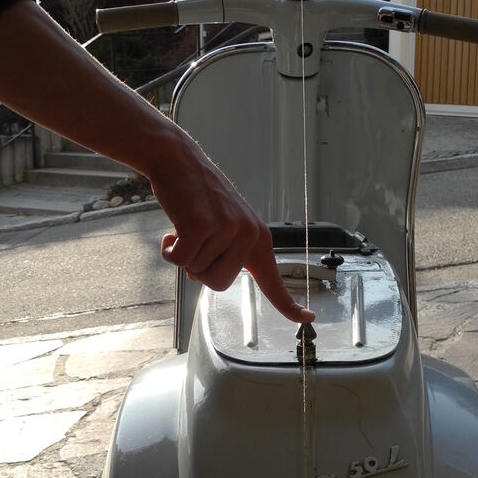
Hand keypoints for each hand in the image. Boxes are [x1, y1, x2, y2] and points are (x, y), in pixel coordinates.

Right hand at [150, 133, 313, 324]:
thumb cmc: (198, 198)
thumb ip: (227, 253)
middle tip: (197, 240)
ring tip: (187, 226)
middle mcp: (249, 235)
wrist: (179, 161)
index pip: (274, 281)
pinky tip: (172, 229)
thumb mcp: (225, 226)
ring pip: (197, 272)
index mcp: (258, 238)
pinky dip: (169, 250)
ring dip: (184, 254)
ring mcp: (227, 229)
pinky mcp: (202, 226)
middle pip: (219, 284)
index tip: (308, 317)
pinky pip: (180, 260)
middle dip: (200, 270)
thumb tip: (209, 279)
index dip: (289, 305)